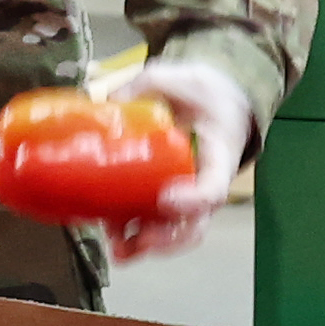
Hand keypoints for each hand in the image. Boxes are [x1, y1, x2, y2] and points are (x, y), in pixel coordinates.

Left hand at [96, 54, 258, 262]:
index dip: (193, 200)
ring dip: (146, 245)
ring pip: (175, 233)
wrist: (216, 99)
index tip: (166, 198)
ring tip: (118, 248)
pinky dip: (135, 235)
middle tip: (140, 238)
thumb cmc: (202, 92)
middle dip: (166, 238)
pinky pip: (156, 224)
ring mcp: (187, 195)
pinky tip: (110, 233)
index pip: (214, 187)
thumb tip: (105, 103)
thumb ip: (144, 86)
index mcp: (218, 154)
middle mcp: (205, 183)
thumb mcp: (177, 77)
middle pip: (195, 224)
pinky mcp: (166, 198)